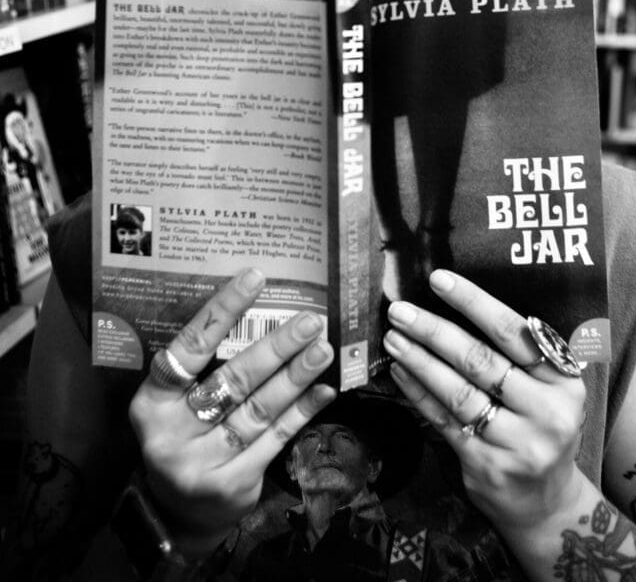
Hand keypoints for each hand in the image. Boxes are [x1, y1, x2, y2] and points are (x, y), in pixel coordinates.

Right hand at [129, 268, 335, 554]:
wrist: (180, 516)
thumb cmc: (181, 438)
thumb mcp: (173, 404)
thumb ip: (202, 368)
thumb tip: (255, 311)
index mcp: (152, 402)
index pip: (189, 348)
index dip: (221, 311)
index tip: (254, 278)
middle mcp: (173, 433)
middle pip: (232, 379)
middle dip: (275, 347)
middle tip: (309, 320)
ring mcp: (203, 462)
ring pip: (259, 409)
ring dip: (296, 376)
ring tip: (321, 348)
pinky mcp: (233, 484)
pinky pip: (275, 438)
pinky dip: (301, 411)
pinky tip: (323, 389)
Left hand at [383, 270, 585, 534]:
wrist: (547, 503)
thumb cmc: (541, 426)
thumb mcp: (551, 389)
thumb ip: (523, 353)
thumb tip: (462, 303)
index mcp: (564, 381)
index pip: (514, 333)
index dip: (474, 303)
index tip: (439, 280)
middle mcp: (546, 412)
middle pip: (480, 361)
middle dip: (434, 330)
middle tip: (400, 310)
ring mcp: (517, 443)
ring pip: (458, 391)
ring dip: (420, 361)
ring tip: (393, 338)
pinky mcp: (487, 465)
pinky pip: (445, 420)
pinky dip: (419, 394)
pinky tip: (400, 373)